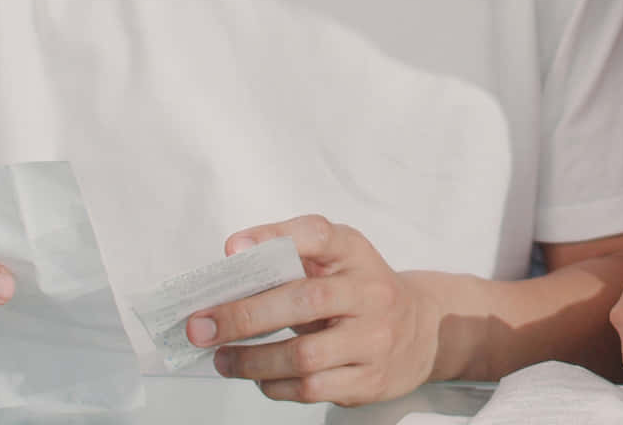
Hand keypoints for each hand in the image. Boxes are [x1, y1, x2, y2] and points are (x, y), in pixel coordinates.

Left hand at [190, 216, 439, 404]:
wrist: (422, 331)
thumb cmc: (358, 291)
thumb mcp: (337, 261)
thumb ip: (289, 257)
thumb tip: (229, 267)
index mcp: (356, 253)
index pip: (319, 235)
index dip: (275, 238)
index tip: (232, 249)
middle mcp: (371, 293)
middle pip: (304, 301)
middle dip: (244, 315)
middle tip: (200, 326)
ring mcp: (375, 339)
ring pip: (304, 356)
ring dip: (251, 361)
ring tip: (222, 359)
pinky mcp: (371, 380)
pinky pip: (312, 388)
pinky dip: (275, 385)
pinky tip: (260, 377)